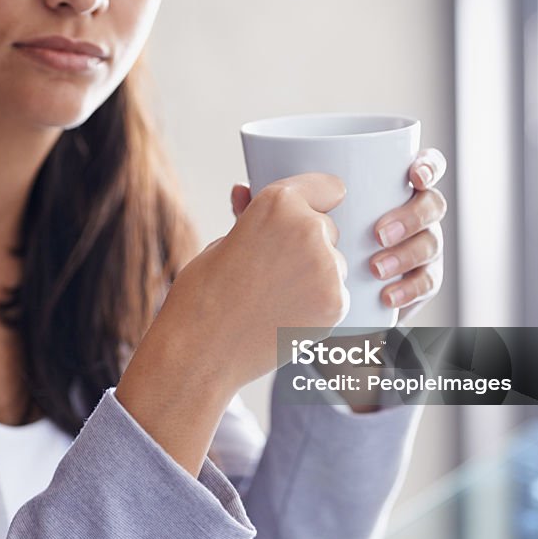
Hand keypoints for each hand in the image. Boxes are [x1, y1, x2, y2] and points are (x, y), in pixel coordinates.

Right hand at [154, 173, 349, 396]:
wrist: (201, 351)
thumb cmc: (203, 295)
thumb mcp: (222, 242)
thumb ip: (249, 216)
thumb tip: (245, 191)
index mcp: (278, 203)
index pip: (328, 187)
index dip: (316, 201)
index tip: (307, 213)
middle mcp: (309, 228)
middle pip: (328, 228)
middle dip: (308, 243)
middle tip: (272, 269)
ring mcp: (327, 268)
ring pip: (334, 262)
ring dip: (315, 274)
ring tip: (274, 297)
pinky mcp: (335, 303)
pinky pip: (337, 293)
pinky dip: (318, 303)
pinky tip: (285, 314)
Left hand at [231, 149, 447, 327]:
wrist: (312, 296)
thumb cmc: (298, 245)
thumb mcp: (281, 224)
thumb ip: (263, 208)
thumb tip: (240, 189)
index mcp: (388, 188)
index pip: (423, 167)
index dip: (427, 165)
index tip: (410, 173)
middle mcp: (411, 215)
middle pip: (432, 205)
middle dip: (411, 216)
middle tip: (377, 233)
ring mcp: (418, 249)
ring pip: (431, 245)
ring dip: (408, 254)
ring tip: (375, 268)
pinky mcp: (416, 284)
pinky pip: (426, 285)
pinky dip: (410, 290)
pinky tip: (388, 296)